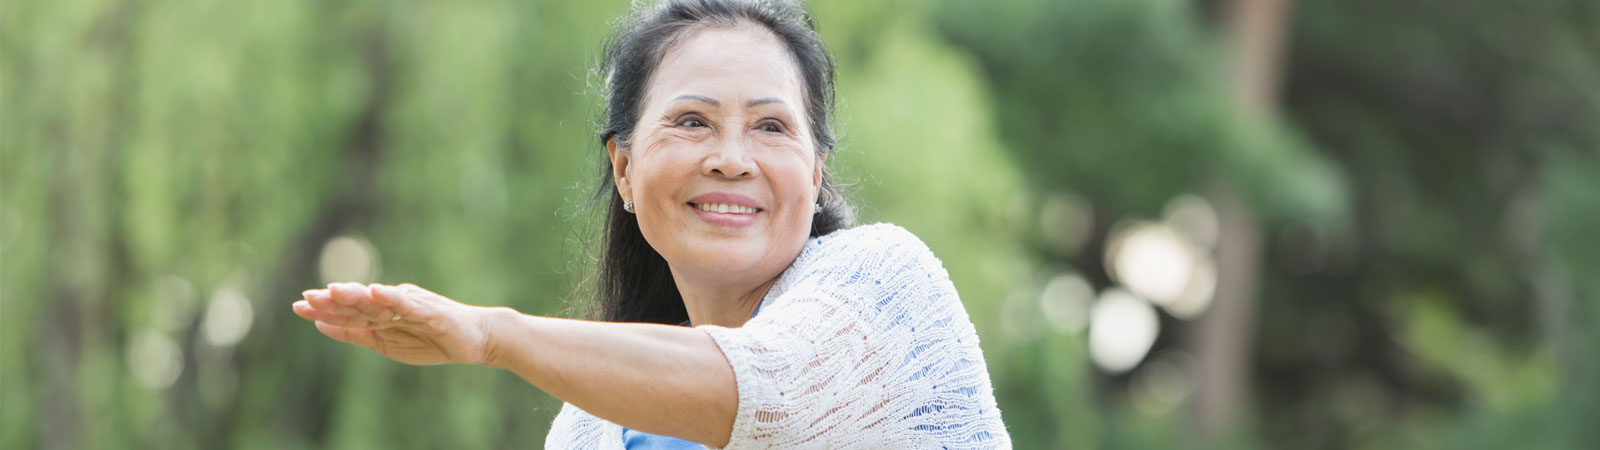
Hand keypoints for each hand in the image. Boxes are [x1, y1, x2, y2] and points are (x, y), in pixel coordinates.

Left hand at [292, 282, 496, 365]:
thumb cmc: (432, 340)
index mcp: (380, 313)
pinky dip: (392, 298)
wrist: (476, 340)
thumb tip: (320, 325)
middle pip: (359, 302)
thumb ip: (355, 333)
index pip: (348, 310)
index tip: (298, 305)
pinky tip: (377, 291)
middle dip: (334, 300)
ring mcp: (411, 304)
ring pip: (379, 300)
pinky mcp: (430, 310)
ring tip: (334, 291)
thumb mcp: (386, 343)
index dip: (325, 307)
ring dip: (357, 295)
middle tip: (308, 297)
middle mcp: (392, 303)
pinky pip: (408, 304)